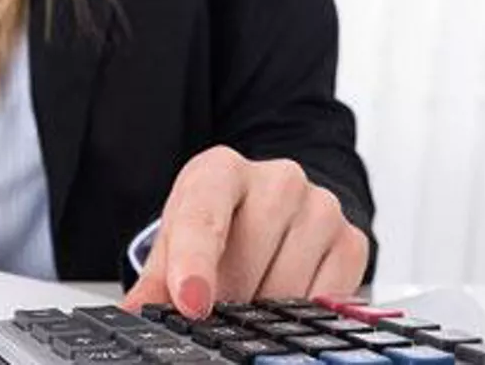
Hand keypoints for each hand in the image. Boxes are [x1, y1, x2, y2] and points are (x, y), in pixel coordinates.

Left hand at [122, 146, 368, 318]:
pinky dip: (299, 314)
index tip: (190, 303)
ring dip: (262, 310)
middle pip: (246, 260)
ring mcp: (321, 207)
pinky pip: (325, 300)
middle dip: (226, 298)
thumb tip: (133, 314)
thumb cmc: (219, 221)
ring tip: (249, 296)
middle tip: (215, 307)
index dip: (195, 264)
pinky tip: (282, 300)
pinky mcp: (351, 241)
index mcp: (220, 170)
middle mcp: (277, 180)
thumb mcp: (178, 240)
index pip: (203, 218)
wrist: (274, 206)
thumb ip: (155, 279)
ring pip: (286, 287)